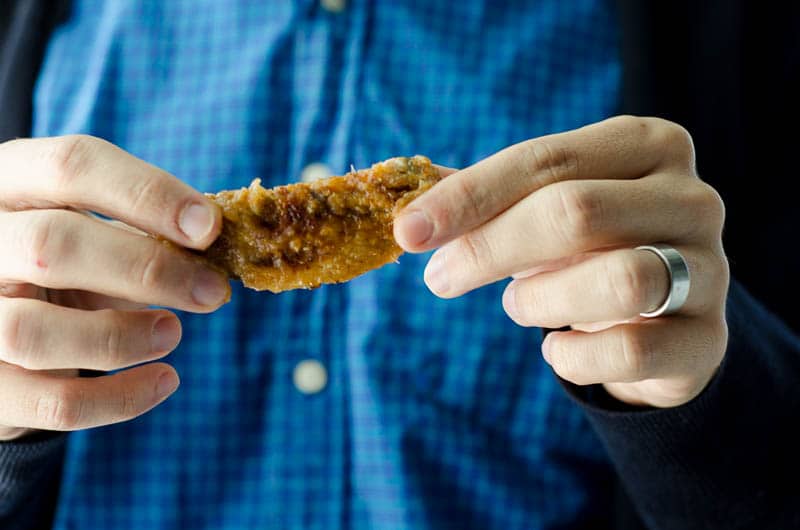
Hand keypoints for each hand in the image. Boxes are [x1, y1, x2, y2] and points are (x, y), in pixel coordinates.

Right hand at [0, 135, 229, 440]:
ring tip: (174, 333)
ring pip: (33, 332)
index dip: (148, 194)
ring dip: (121, 336)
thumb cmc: (65, 267)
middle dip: (147, 269)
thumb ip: (144, 234)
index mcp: (10, 182)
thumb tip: (219, 249)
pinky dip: (118, 398)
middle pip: (51, 245)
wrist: (3, 329)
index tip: (210, 227)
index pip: (72, 166)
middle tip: (214, 291)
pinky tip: (164, 381)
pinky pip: (49, 401)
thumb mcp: (92, 233)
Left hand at [395, 116, 728, 407]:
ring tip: (520, 304)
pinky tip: (556, 349)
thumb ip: (485, 202)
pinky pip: (629, 350)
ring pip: (616, 280)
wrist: (660, 320)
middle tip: (441, 277)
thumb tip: (409, 213)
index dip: (468, 197)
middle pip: (576, 212)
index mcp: (646, 146)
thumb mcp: (542, 210)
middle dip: (491, 248)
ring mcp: (711, 269)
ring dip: (541, 300)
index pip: (545, 160)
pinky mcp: (709, 339)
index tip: (408, 231)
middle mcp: (691, 198)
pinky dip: (572, 356)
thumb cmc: (589, 251)